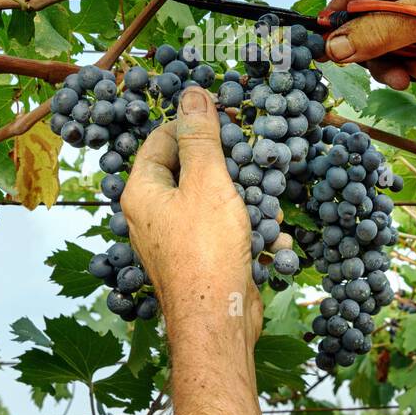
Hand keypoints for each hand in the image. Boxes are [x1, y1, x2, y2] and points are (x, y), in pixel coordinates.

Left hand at [120, 86, 261, 347]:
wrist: (217, 321)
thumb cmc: (205, 250)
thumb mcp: (207, 182)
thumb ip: (201, 137)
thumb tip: (191, 93)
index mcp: (142, 191)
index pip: (161, 139)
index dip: (194, 123)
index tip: (229, 119)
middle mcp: (151, 214)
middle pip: (189, 170)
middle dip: (227, 165)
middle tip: (254, 156)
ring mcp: (175, 240)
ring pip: (212, 202)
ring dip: (245, 200)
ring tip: (268, 204)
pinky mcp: (199, 260)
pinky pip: (223, 233)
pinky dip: (248, 232)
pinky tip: (273, 239)